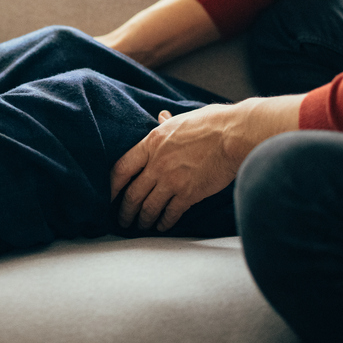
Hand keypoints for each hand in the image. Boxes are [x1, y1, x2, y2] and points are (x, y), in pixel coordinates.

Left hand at [111, 103, 242, 231]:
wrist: (234, 135)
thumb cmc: (212, 123)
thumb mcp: (181, 119)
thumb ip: (167, 123)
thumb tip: (161, 116)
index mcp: (151, 143)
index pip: (121, 169)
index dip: (112, 186)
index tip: (109, 196)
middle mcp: (157, 163)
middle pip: (132, 193)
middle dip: (125, 210)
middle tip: (122, 220)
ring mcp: (171, 180)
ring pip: (148, 207)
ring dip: (143, 220)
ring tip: (140, 226)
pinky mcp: (188, 194)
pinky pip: (170, 213)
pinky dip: (164, 222)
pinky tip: (162, 226)